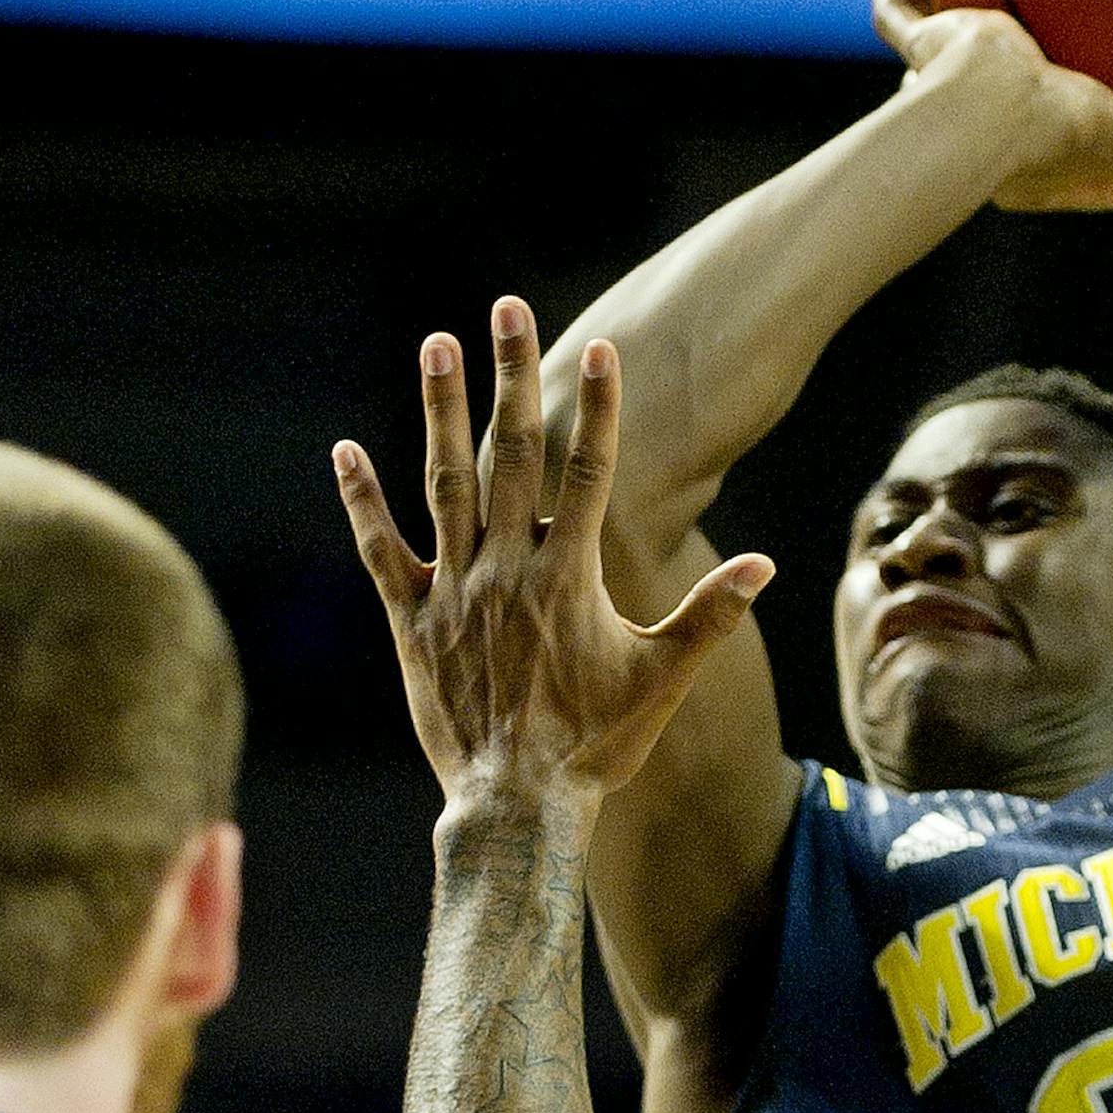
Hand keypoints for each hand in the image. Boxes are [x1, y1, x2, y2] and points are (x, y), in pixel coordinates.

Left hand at [333, 297, 772, 810]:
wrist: (515, 805)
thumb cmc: (597, 746)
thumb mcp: (664, 679)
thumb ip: (710, 615)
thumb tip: (766, 566)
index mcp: (568, 576)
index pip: (587, 473)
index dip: (595, 407)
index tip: (599, 348)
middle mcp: (506, 568)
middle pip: (511, 454)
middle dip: (512, 377)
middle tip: (506, 308)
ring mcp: (452, 590)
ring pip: (443, 483)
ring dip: (439, 411)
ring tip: (435, 344)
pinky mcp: (411, 620)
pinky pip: (380, 549)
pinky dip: (362, 500)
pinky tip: (346, 450)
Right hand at [872, 0, 1112, 211]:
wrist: (983, 110)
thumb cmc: (1053, 135)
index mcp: (1048, 170)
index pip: (1095, 187)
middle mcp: (997, 133)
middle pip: (1024, 121)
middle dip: (1042, 111)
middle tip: (1071, 90)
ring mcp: (954, 90)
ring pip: (956, 68)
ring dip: (958, 47)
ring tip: (974, 19)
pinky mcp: (927, 49)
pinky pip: (898, 18)